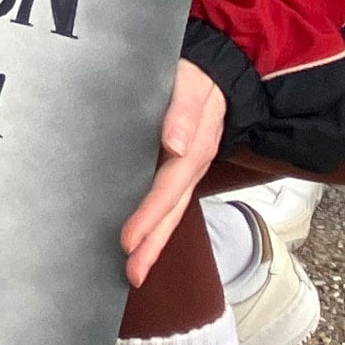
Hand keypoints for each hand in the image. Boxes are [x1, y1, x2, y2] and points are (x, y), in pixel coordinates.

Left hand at [119, 60, 231, 285]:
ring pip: (170, 213)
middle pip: (171, 212)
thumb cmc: (197, 76)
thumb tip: (176, 145)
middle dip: (152, 245)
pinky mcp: (178, 167)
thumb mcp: (192, 83)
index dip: (148, 216)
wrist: (217, 71)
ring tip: (133, 271)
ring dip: (153, 242)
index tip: (127, 240)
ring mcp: (186, 170)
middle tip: (130, 274)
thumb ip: (183, 110)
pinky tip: (138, 240)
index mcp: (194, 149)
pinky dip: (154, 224)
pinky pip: (166, 201)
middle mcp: (191, 165)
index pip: (167, 189)